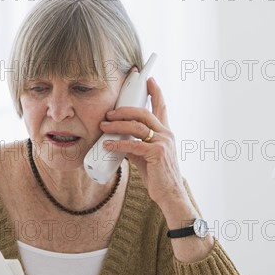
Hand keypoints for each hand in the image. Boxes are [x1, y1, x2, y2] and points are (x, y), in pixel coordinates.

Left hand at [101, 77, 184, 209]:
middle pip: (144, 113)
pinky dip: (118, 144)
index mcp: (165, 133)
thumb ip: (135, 146)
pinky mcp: (157, 154)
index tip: (149, 80)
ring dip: (118, 125)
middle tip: (109, 113)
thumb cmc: (158, 176)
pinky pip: (134, 145)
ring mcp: (163, 143)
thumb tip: (118, 141)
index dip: (156, 92)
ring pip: (137, 126)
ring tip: (104, 126)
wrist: (170, 194)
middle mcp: (166, 134)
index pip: (161, 107)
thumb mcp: (146, 157)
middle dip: (124, 110)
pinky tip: (108, 145)